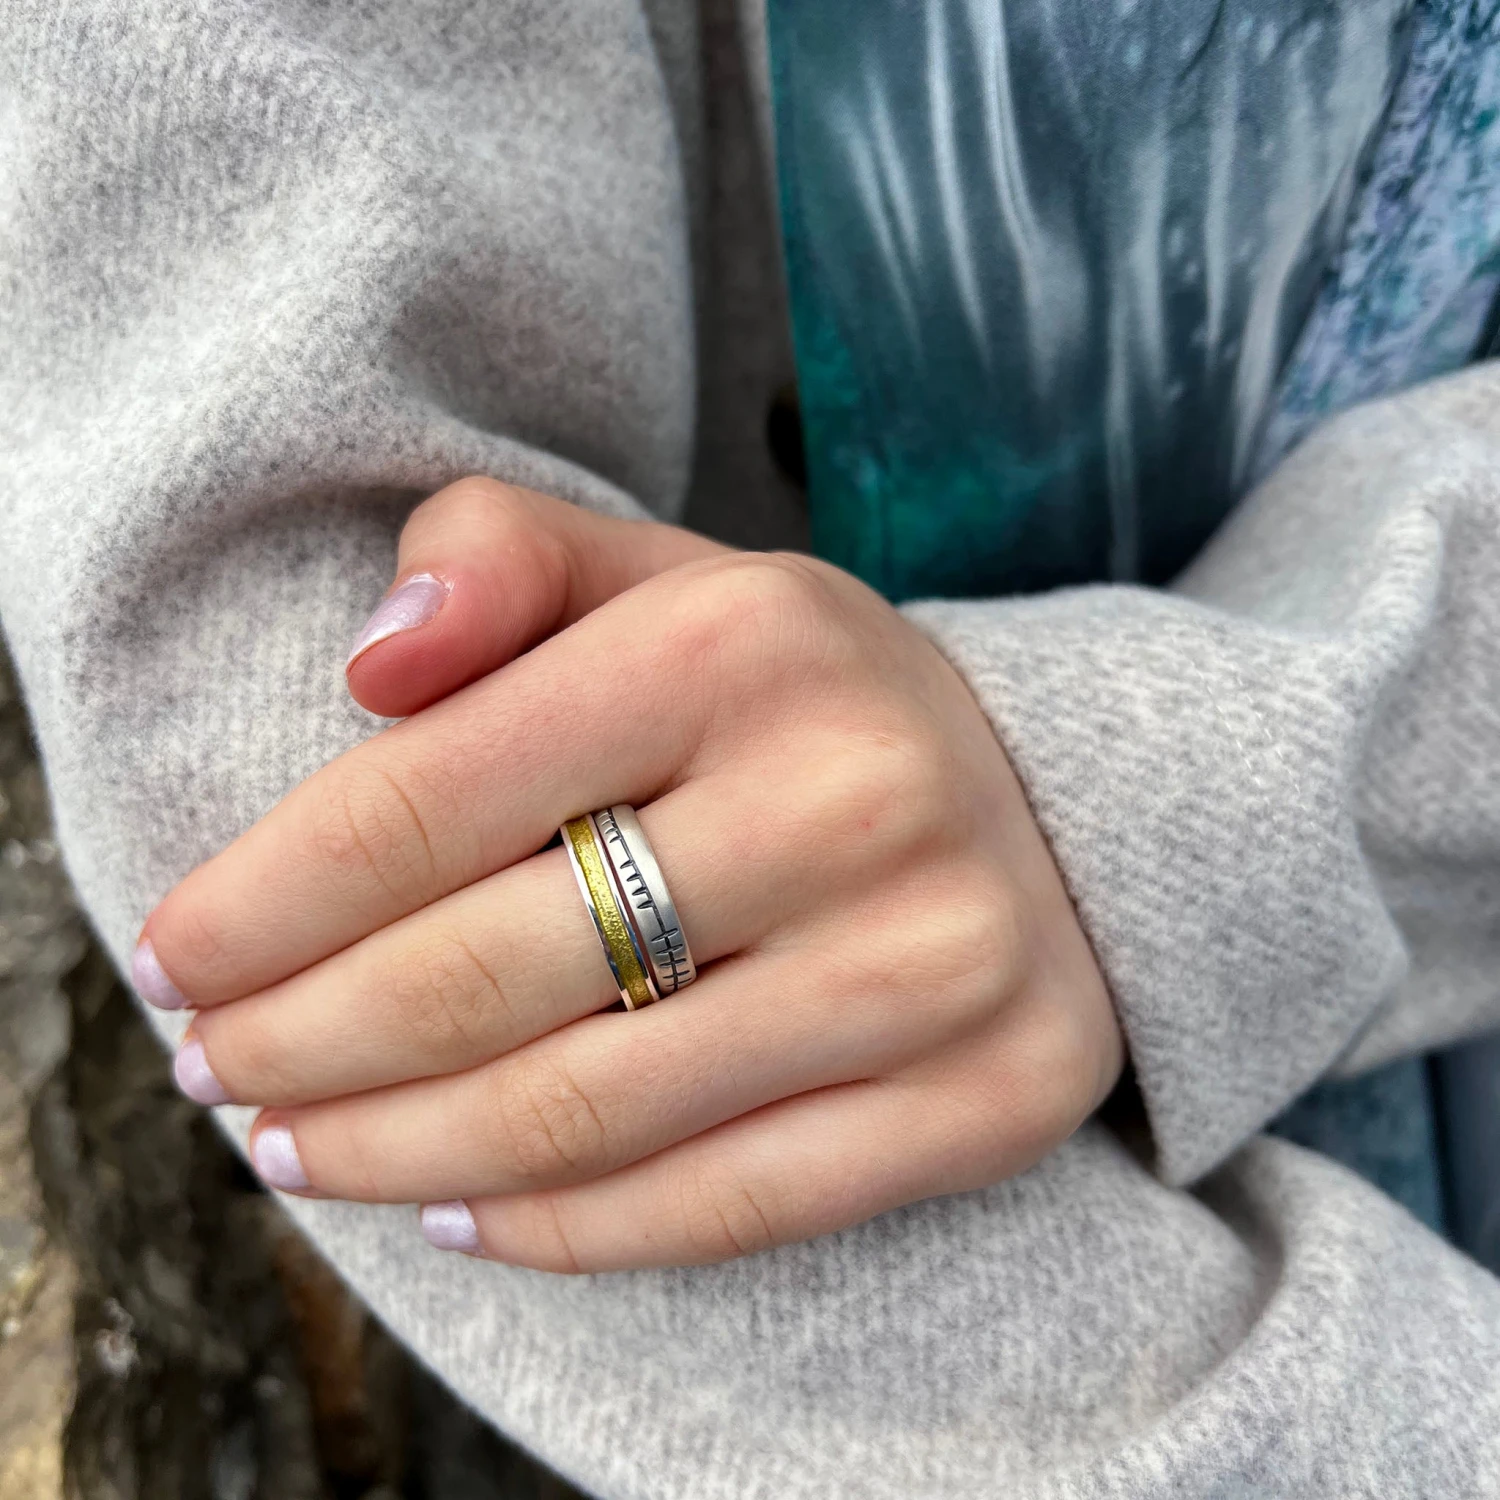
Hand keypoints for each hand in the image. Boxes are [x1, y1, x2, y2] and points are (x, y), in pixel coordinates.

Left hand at [135, 479, 1122, 1271]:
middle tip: (219, 1072)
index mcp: (740, 640)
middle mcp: (851, 796)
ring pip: (588, 1112)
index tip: (176, 960)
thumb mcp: (662, 581)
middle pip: (487, 974)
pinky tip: (459, 1214)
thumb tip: (370, 661)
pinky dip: (559, 1231)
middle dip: (303, 1043)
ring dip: (397, 1156)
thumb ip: (500, 558)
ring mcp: (934, 961)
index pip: (424, 799)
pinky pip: (725, 1204)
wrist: (1045, 799)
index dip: (260, 903)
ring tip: (301, 1150)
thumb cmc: (798, 697)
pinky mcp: (988, 1094)